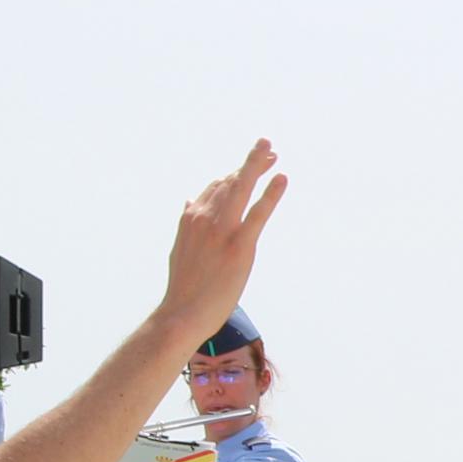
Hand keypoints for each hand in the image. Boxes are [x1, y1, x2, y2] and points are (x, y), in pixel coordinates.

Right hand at [156, 137, 288, 333]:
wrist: (182, 313)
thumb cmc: (184, 286)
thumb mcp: (181, 247)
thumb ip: (187, 223)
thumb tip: (189, 201)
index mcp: (191, 218)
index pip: (216, 187)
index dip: (234, 174)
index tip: (248, 167)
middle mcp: (205, 218)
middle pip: (231, 182)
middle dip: (250, 163)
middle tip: (267, 148)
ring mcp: (222, 231)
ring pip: (242, 189)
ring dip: (257, 166)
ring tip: (271, 152)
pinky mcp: (239, 246)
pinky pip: (258, 214)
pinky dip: (270, 194)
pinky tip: (281, 179)